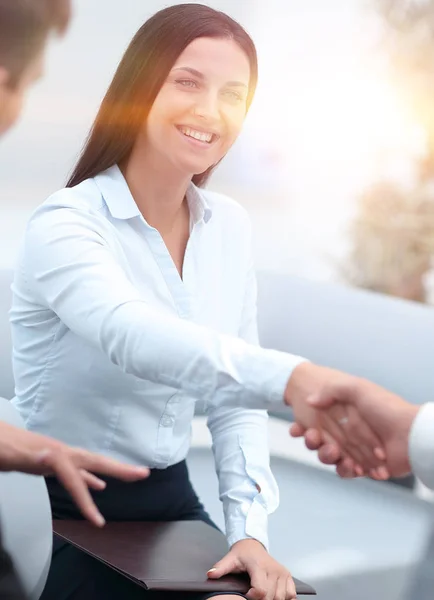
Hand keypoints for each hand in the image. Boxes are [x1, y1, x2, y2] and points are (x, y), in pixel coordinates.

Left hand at [0, 421, 149, 525]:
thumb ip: (31, 455)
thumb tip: (51, 456)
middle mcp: (62, 453)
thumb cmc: (0, 446)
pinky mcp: (53, 461)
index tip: (98, 521)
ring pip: (91, 466)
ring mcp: (59, 456)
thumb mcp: (12, 454)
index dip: (88, 500)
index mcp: (55, 455)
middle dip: (121, 469)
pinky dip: (90, 479)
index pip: (77, 479)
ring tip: (131, 476)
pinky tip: (97, 485)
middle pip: (96, 462)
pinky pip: (78, 471)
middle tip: (144, 474)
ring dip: (111, 472)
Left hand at [207, 539, 295, 599]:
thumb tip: (210, 574)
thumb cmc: (242, 553)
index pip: (261, 591)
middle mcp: (274, 569)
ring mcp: (282, 573)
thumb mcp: (230, 558)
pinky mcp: (288, 575)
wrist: (253, 543)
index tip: (245, 594)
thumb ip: (221, 567)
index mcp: (260, 566)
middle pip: (271, 597)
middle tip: (253, 596)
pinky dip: (284, 598)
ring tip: (262, 595)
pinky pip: (291, 594)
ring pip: (281, 597)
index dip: (252, 597)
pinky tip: (274, 596)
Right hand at [284, 362, 386, 476]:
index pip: (319, 421)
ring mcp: (357, 450)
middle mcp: (350, 431)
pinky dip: (345, 469)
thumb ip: (332, 391)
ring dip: (326, 456)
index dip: (304, 426)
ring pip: (331, 457)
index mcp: (346, 413)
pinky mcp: (366, 467)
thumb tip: (310, 401)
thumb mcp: (357, 388)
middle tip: (312, 439)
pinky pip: (347, 471)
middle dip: (312, 442)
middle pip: (321, 440)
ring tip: (332, 452)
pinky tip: (347, 465)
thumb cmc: (386, 408)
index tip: (295, 428)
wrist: (411, 434)